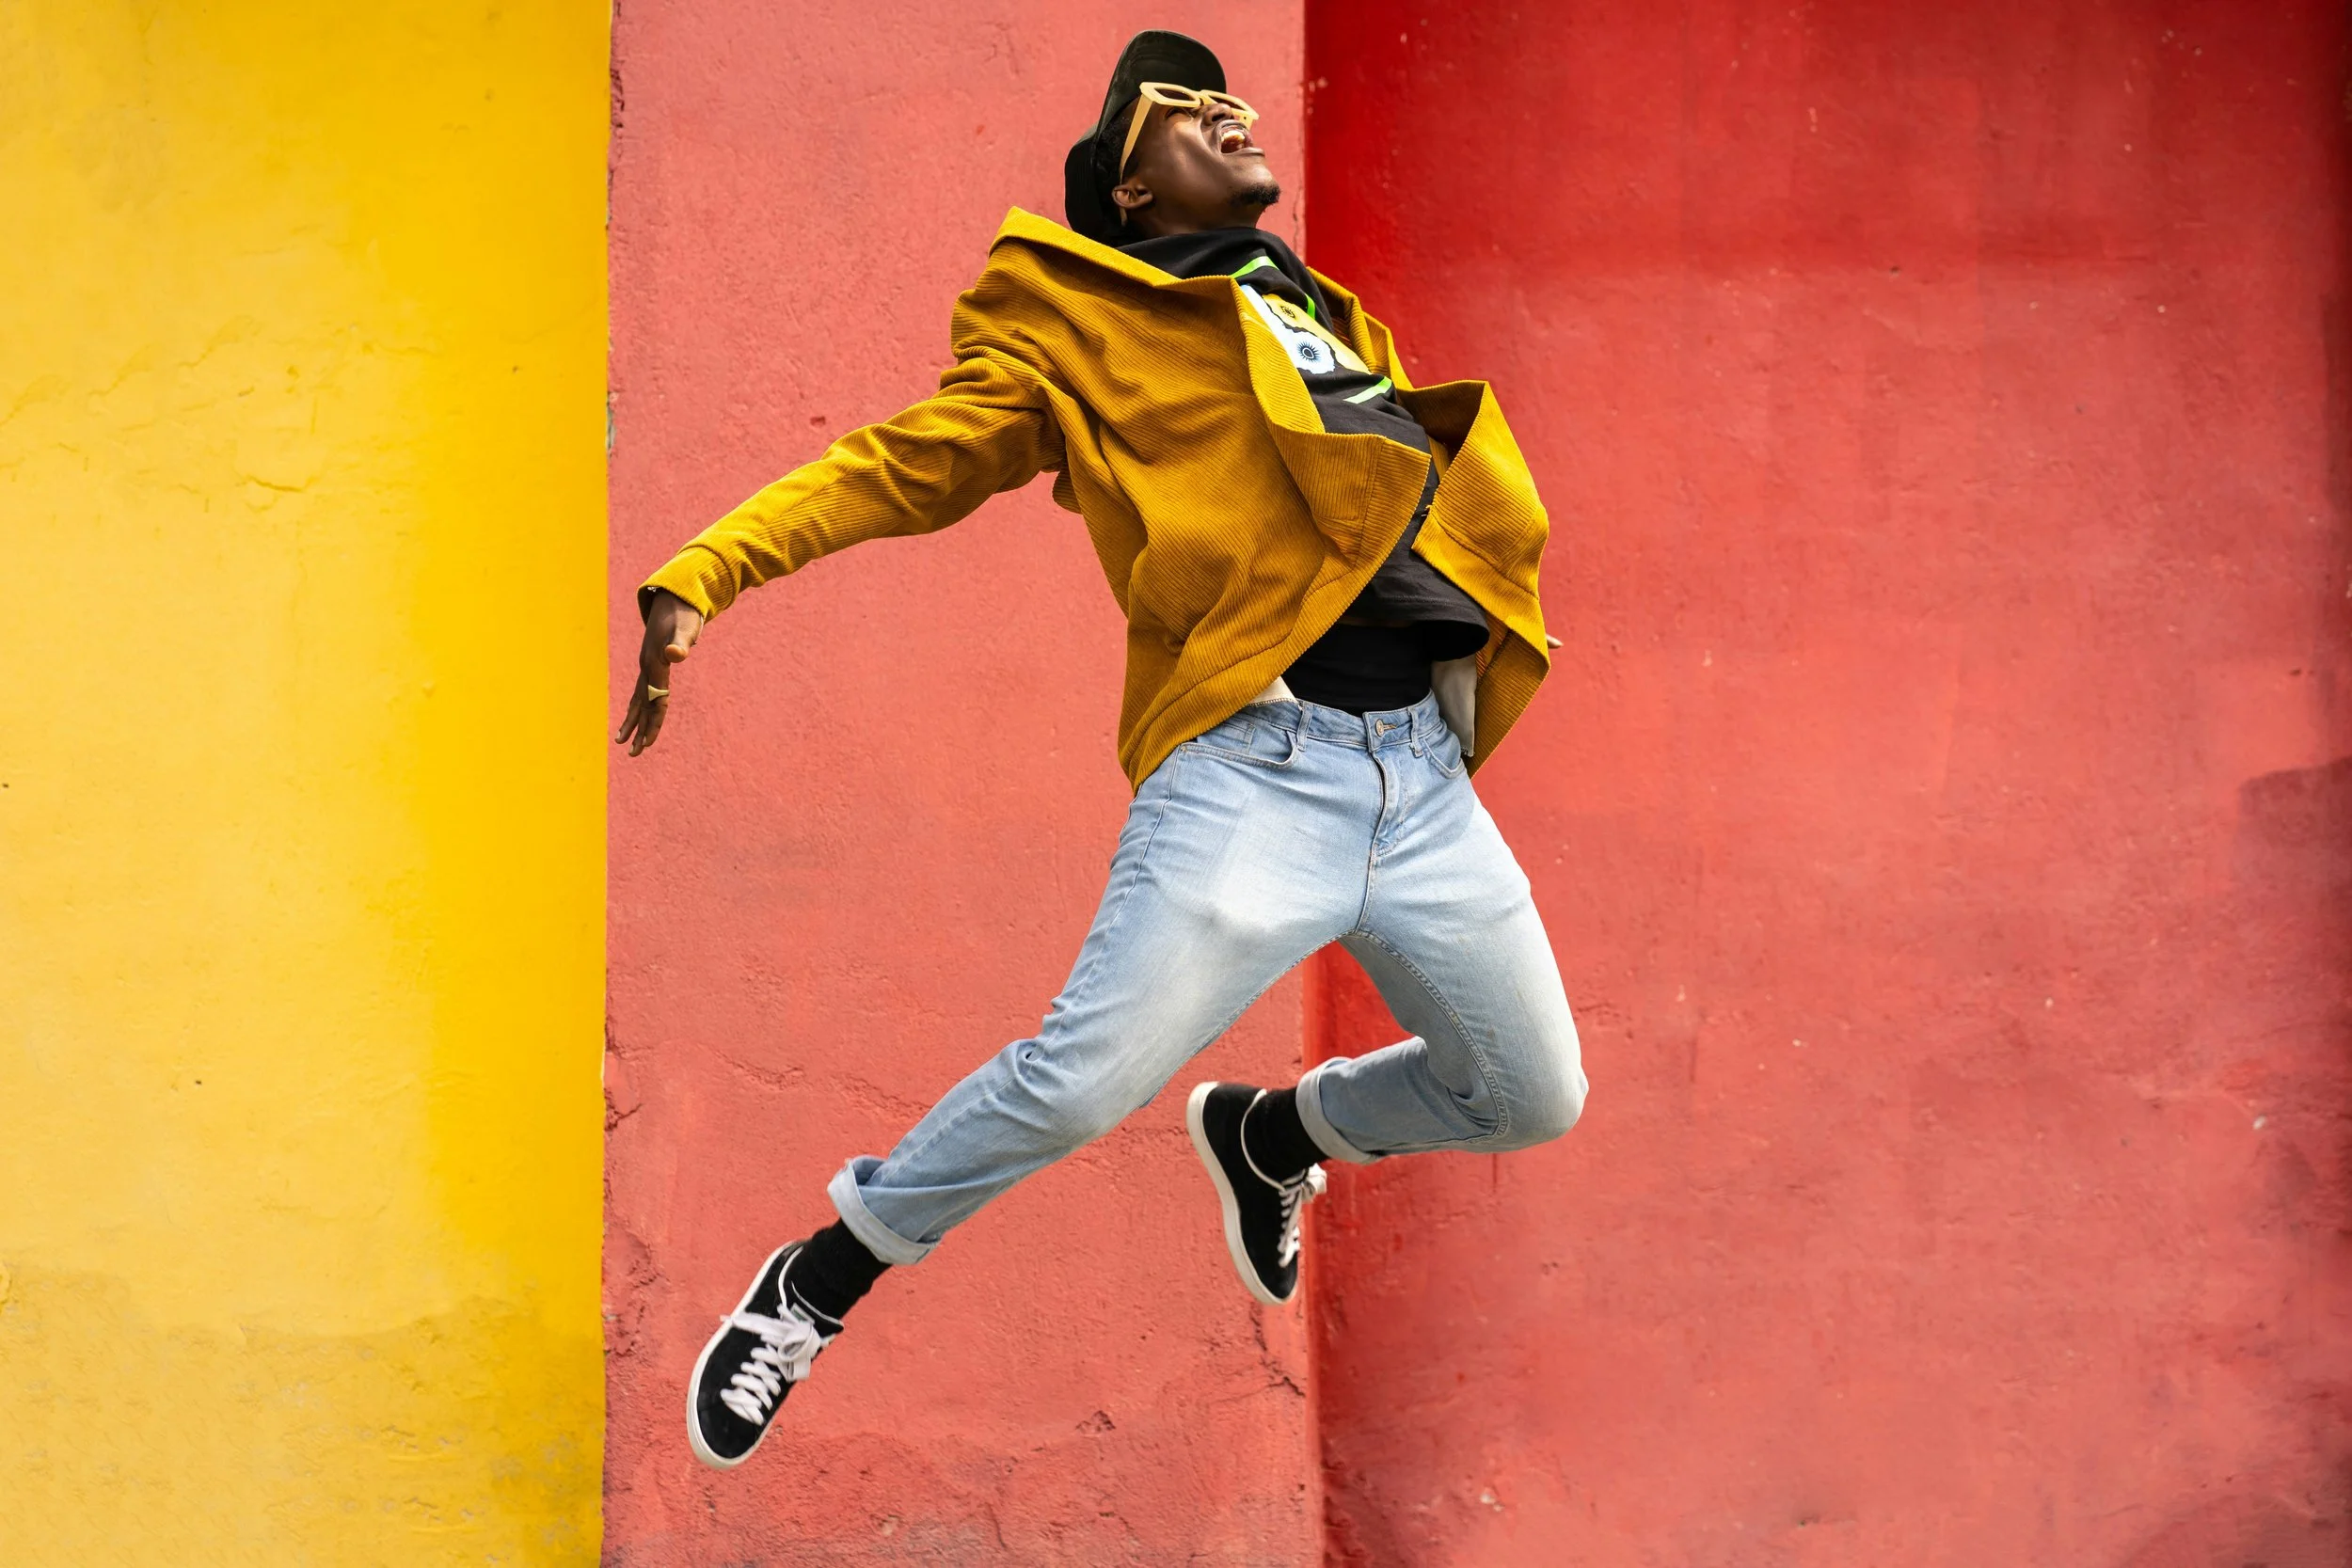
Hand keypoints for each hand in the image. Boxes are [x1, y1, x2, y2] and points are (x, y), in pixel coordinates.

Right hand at [616, 589, 704, 755]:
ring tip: (625, 742)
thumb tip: (676, 654)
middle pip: (643, 706)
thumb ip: (681, 643)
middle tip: (634, 754)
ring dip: (634, 722)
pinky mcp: (650, 662)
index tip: (649, 744)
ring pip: (639, 700)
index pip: (655, 700)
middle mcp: (647, 667)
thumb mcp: (686, 629)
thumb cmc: (684, 615)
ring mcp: (647, 665)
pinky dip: (640, 706)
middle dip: (640, 730)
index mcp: (655, 664)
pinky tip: (639, 715)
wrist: (674, 598)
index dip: (654, 722)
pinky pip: (642, 690)